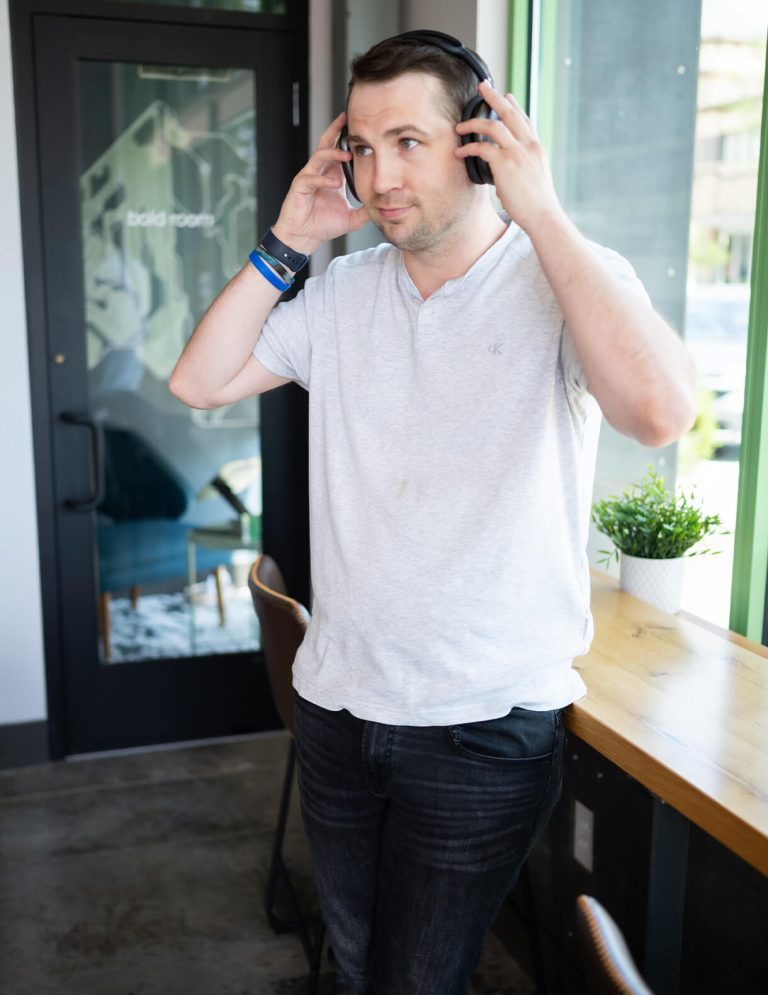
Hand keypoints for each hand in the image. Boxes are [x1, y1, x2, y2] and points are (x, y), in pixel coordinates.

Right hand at [272, 112, 369, 255]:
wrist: (303, 239)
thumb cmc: (322, 226)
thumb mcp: (351, 218)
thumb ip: (366, 210)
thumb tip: (384, 208)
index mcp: (331, 175)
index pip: (339, 150)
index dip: (347, 138)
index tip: (362, 128)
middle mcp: (319, 172)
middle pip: (326, 143)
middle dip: (336, 130)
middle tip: (347, 118)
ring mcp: (308, 178)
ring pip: (319, 157)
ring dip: (334, 153)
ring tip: (347, 154)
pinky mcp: (299, 188)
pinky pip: (311, 179)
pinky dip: (324, 180)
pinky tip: (336, 183)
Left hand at [455, 82, 564, 233]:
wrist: (544, 216)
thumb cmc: (537, 206)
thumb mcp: (533, 184)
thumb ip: (518, 176)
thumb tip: (501, 184)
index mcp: (537, 149)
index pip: (525, 121)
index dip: (515, 107)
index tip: (507, 96)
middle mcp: (528, 146)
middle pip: (510, 113)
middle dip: (495, 97)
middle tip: (483, 86)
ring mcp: (517, 152)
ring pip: (493, 125)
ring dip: (474, 122)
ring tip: (460, 125)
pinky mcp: (505, 163)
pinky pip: (482, 147)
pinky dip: (469, 147)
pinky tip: (460, 151)